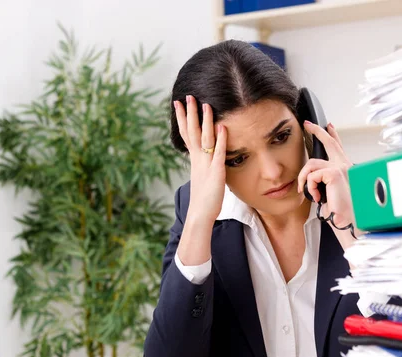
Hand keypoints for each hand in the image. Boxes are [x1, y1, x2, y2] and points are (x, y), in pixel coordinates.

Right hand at [174, 95, 226, 224]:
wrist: (200, 215)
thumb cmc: (203, 199)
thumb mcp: (202, 177)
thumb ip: (204, 164)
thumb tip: (205, 157)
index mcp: (194, 160)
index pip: (187, 134)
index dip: (183, 118)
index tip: (179, 104)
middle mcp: (198, 159)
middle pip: (192, 132)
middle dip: (190, 113)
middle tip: (187, 96)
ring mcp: (206, 164)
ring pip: (204, 139)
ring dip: (205, 121)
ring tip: (205, 104)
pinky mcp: (216, 172)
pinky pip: (218, 153)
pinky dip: (220, 139)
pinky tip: (222, 127)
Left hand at [297, 121, 354, 229]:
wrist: (346, 220)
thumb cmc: (339, 209)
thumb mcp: (328, 191)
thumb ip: (323, 180)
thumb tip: (310, 175)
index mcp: (345, 168)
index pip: (338, 147)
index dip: (332, 135)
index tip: (328, 126)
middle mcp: (345, 165)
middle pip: (329, 142)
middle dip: (317, 131)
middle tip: (308, 124)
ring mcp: (341, 167)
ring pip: (311, 164)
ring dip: (303, 178)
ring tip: (307, 191)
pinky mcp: (334, 173)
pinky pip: (311, 175)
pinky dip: (310, 187)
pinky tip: (316, 196)